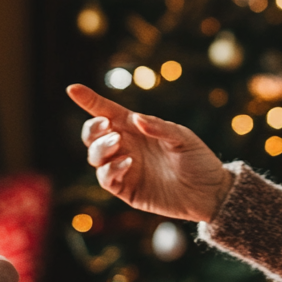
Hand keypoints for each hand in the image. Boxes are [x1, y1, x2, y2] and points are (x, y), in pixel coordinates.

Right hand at [67, 84, 234, 223]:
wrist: (209, 193)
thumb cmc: (198, 160)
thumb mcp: (183, 138)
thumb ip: (160, 127)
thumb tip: (136, 119)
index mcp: (137, 128)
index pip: (106, 111)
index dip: (89, 100)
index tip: (72, 88)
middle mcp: (126, 146)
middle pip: (93, 135)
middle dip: (92, 128)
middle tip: (108, 127)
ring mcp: (124, 168)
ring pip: (94, 156)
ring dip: (100, 148)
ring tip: (118, 143)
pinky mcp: (126, 190)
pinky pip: (106, 178)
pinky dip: (110, 169)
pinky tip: (127, 162)